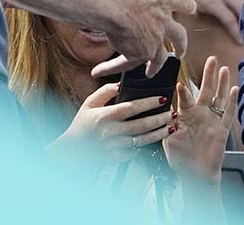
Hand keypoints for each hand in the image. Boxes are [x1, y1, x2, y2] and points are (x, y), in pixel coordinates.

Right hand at [48, 82, 177, 165]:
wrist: (70, 152)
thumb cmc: (80, 126)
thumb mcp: (88, 104)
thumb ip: (105, 92)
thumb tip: (120, 84)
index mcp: (105, 116)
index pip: (132, 107)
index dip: (149, 103)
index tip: (163, 99)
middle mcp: (111, 132)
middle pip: (142, 125)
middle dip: (160, 119)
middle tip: (173, 113)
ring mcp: (114, 147)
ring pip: (142, 140)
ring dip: (159, 134)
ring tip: (171, 127)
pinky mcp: (115, 159)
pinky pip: (134, 152)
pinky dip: (144, 147)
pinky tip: (152, 140)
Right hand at [93, 0, 196, 78]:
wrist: (112, 5)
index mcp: (162, 0)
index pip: (182, 3)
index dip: (186, 6)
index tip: (190, 8)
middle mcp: (163, 21)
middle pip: (180, 35)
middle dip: (182, 43)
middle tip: (182, 50)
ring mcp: (155, 39)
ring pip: (163, 56)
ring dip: (160, 63)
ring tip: (155, 70)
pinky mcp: (143, 53)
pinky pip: (138, 64)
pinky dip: (129, 68)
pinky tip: (124, 73)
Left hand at [164, 56, 238, 181]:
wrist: (195, 175)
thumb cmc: (181, 159)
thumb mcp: (169, 140)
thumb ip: (170, 124)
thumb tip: (168, 111)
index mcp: (186, 116)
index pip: (185, 98)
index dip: (184, 91)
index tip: (181, 83)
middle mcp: (200, 115)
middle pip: (205, 90)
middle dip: (208, 74)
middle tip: (211, 59)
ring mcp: (212, 121)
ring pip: (219, 98)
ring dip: (221, 83)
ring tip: (224, 68)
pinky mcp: (222, 130)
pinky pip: (228, 113)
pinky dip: (232, 101)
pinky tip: (234, 89)